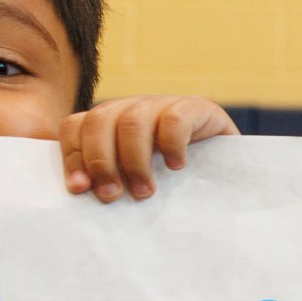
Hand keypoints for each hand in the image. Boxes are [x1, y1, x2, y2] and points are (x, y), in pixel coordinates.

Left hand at [60, 95, 239, 201]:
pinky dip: (171, 145)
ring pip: (133, 121)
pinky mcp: (197, 108)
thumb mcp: (134, 181)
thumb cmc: (174, 186)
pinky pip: (174, 118)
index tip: (80, 189)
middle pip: (99, 120)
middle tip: (112, 196)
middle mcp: (132, 108)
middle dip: (101, 161)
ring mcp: (164, 104)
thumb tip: (75, 194)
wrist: (229, 174)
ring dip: (134, 161)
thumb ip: (107, 181)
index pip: (75, 126)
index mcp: (110, 122)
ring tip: (145, 192)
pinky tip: (177, 167)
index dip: (72, 156)